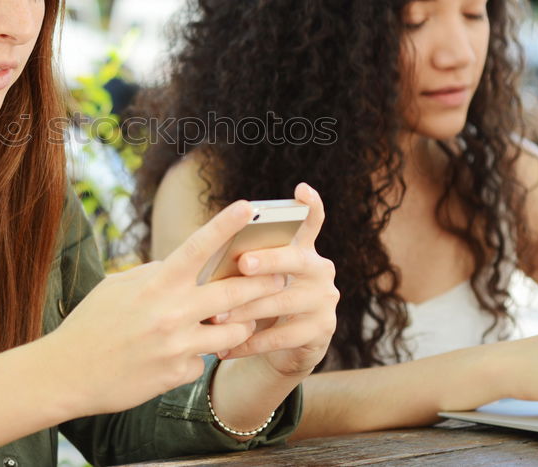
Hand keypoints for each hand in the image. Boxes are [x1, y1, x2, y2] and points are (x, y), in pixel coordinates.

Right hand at [47, 200, 291, 415]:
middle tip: (282, 275)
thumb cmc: (90, 324)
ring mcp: (177, 346)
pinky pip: (202, 360)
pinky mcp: (177, 374)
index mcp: (155, 284)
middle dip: (262, 283)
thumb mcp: (117, 288)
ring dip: (240, 326)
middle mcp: (171, 312)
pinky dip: (196, 355)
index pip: (197, 248)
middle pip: (232, 293)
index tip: (250, 207)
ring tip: (241, 321)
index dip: (226, 225)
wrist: (66, 374)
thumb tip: (180, 266)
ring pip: (231, 332)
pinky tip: (175, 357)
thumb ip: (153, 275)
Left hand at [221, 182, 337, 378]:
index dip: (310, 205)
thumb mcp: (257, 277)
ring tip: (217, 317)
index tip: (301, 189)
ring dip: (247, 310)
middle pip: (295, 260)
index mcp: (303, 249)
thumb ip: (246, 263)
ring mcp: (324, 300)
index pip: (312, 222)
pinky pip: (281, 336)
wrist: (286, 345)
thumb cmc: (261, 298)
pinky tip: (225, 347)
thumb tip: (213, 255)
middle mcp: (320, 270)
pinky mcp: (321, 330)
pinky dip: (250, 342)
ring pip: (283, 302)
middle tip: (242, 262)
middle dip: (268, 260)